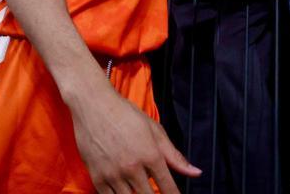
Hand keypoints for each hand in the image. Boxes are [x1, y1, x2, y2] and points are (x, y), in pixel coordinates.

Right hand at [70, 85, 199, 193]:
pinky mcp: (96, 177)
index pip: (168, 187)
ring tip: (139, 189)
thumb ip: (175, 156)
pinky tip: (123, 191)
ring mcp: (113, 174)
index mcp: (150, 155)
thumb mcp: (154, 130)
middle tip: (156, 192)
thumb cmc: (126, 114)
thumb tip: (196, 173)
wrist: (93, 104)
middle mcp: (132, 167)